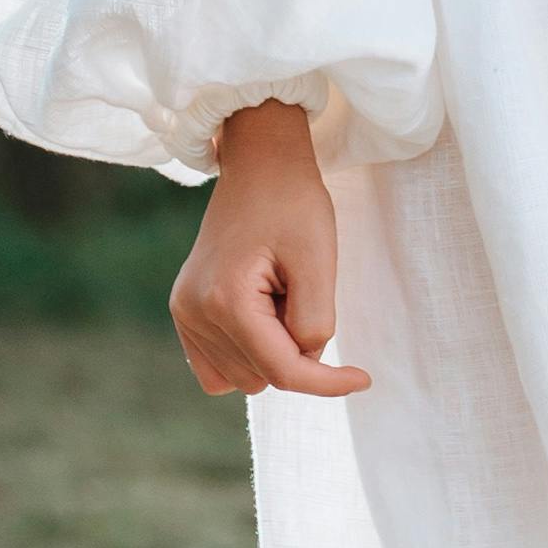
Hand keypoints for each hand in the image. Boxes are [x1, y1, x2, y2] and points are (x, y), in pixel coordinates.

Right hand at [170, 98, 370, 402]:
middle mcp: (195, 313)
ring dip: (272, 350)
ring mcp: (184, 314)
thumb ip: (314, 321)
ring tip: (278, 294)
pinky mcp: (185, 312)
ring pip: (244, 376)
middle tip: (301, 292)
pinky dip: (247, 356)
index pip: (282, 370)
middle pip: (264, 375)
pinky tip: (261, 319)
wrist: (259, 165)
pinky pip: (218, 368)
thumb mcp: (318, 259)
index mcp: (226, 300)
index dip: (327, 382)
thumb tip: (304, 361)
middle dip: (294, 349)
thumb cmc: (293, 204)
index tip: (363, 378)